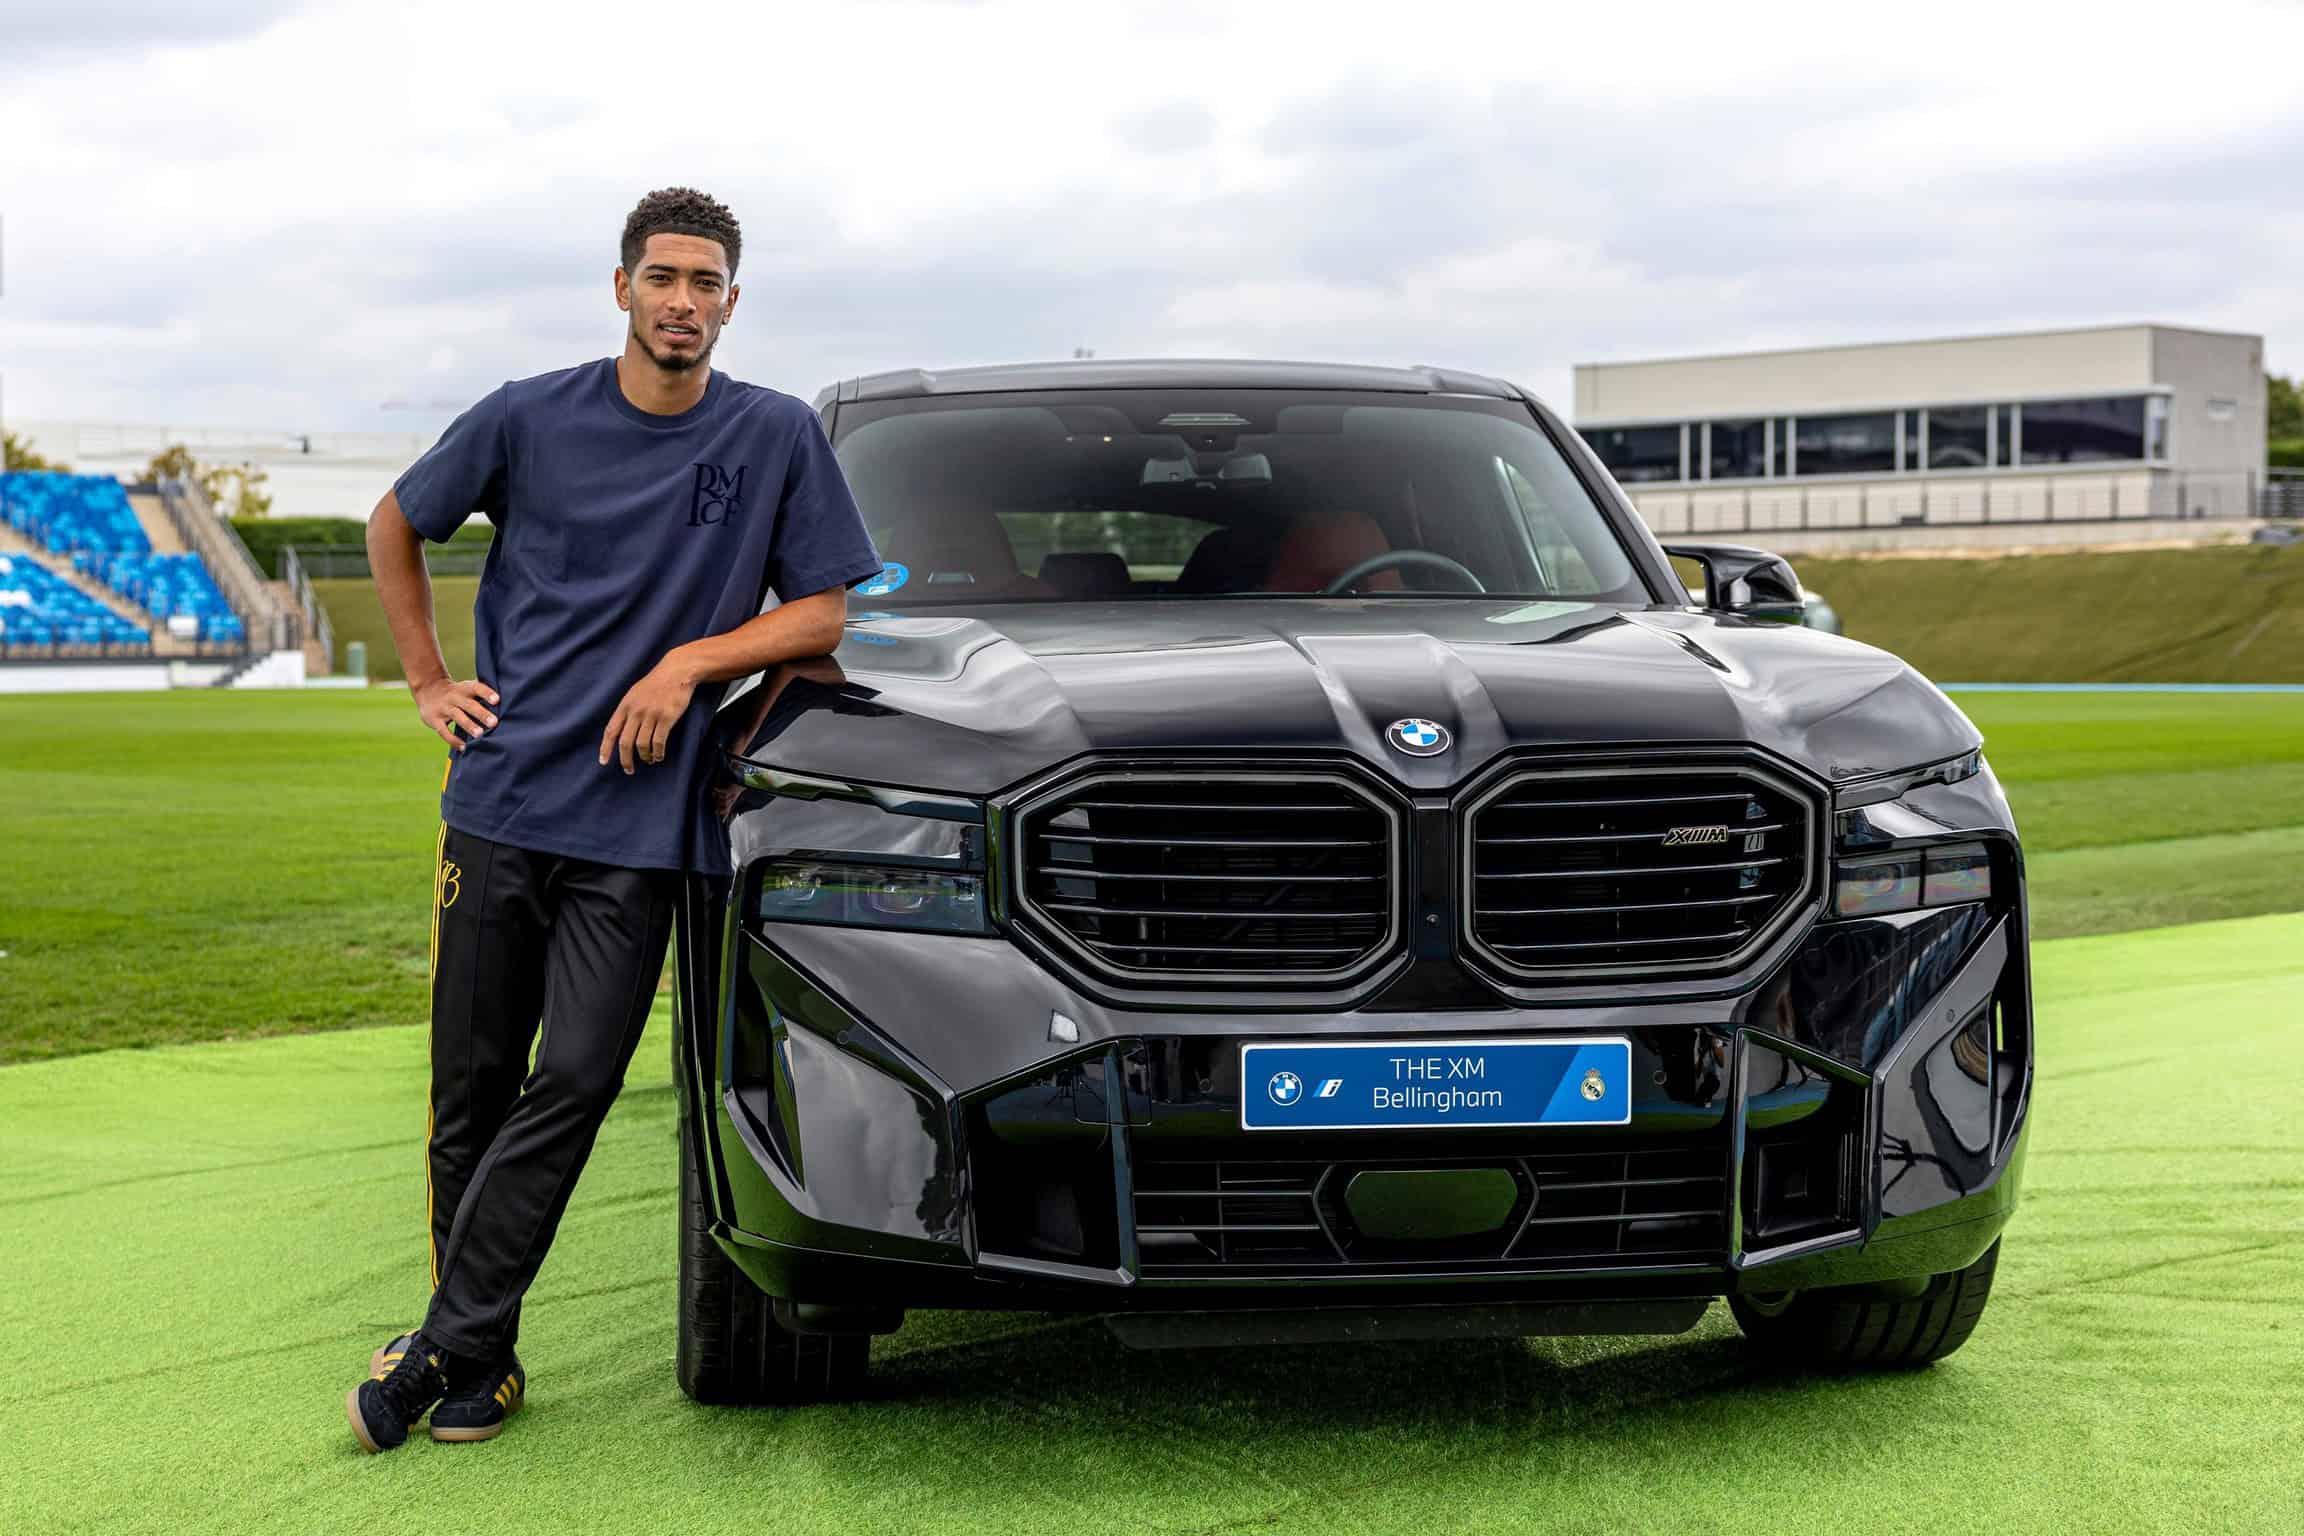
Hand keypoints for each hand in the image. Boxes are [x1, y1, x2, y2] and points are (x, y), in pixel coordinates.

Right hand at [414, 677, 499, 751]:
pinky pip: (444, 731)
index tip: (497, 700)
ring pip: (457, 716)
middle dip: (481, 713)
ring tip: (479, 735)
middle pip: (468, 704)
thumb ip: (481, 696)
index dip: (486, 693)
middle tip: (494, 722)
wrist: (428, 690)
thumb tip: (507, 707)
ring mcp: (443, 708)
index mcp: (464, 689)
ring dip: (469, 725)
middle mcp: (454, 697)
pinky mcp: (434, 720)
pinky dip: (453, 740)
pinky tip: (464, 747)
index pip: (476, 688)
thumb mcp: (466, 689)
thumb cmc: (458, 693)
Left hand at [600, 653, 697, 774]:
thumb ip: (627, 710)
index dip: (606, 748)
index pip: (611, 731)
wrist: (676, 672)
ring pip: (642, 744)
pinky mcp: (666, 718)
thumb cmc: (656, 684)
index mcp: (625, 705)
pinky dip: (658, 753)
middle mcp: (635, 711)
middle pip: (625, 742)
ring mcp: (651, 714)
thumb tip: (621, 730)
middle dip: (625, 760)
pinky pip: (659, 742)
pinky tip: (659, 756)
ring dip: (645, 756)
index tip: (603, 762)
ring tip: (649, 760)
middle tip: (629, 770)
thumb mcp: (635, 693)